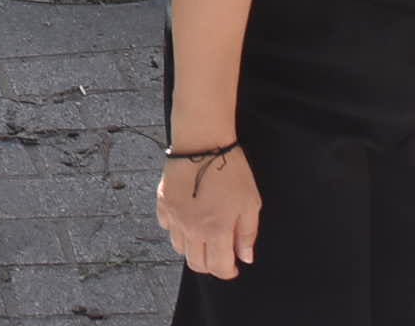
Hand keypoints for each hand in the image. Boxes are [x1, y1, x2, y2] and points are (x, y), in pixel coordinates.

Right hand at [158, 146, 260, 280]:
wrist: (202, 141)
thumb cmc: (230, 170)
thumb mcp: (251, 202)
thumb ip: (247, 233)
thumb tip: (245, 257)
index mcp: (216, 231)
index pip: (219, 268)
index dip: (229, 272)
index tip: (234, 267)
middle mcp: (191, 229)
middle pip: (196, 263)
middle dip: (210, 265)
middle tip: (219, 254)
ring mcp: (174, 216)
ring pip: (179, 248)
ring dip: (192, 248)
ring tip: (203, 236)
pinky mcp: (163, 202)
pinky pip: (167, 226)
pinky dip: (176, 229)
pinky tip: (187, 218)